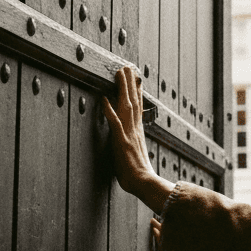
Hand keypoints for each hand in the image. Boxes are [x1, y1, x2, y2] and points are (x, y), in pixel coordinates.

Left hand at [102, 67, 171, 209]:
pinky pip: (115, 123)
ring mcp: (129, 134)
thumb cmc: (140, 175)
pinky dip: (110, 110)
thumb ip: (135, 146)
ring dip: (123, 88)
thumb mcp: (137, 156)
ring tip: (120, 73)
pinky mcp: (122, 142)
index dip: (137, 92)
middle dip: (130, 83)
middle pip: (133, 101)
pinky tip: (105, 99)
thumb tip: (134, 143)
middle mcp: (135, 129)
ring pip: (127, 105)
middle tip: (128, 67)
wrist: (145, 184)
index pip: (138, 108)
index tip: (137, 79)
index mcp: (138, 132)